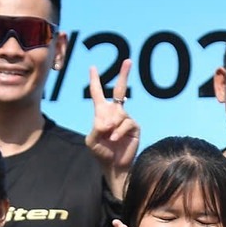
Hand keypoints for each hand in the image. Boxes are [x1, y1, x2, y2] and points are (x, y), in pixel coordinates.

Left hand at [85, 60, 139, 196]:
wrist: (114, 165)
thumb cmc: (101, 152)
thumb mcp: (91, 139)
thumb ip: (96, 128)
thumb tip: (108, 121)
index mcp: (102, 113)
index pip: (98, 93)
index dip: (95, 80)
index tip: (92, 67)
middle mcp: (115, 113)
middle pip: (121, 90)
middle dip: (124, 75)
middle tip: (128, 61)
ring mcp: (126, 119)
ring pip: (119, 113)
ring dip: (111, 125)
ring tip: (108, 137)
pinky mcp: (134, 127)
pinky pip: (126, 123)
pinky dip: (118, 131)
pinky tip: (114, 139)